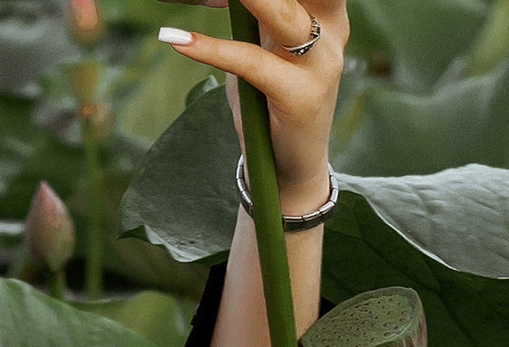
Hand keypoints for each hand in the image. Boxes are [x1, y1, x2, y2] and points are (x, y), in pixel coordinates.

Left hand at [160, 0, 343, 211]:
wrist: (289, 170)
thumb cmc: (271, 102)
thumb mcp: (262, 45)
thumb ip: (250, 12)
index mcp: (327, 11)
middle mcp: (330, 30)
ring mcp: (321, 63)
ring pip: (280, 12)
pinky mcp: (301, 97)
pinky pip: (251, 63)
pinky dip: (210, 49)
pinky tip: (178, 39)